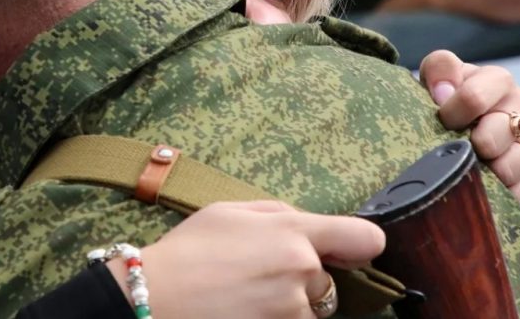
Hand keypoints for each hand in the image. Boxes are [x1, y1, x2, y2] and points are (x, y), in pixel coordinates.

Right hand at [108, 200, 384, 318]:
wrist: (155, 298)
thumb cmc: (188, 251)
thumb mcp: (229, 211)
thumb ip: (277, 213)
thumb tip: (306, 224)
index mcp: (293, 233)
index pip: (364, 238)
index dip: (358, 244)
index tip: (344, 252)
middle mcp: (301, 273)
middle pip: (326, 280)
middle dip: (301, 279)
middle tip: (257, 277)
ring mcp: (293, 312)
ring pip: (308, 310)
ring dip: (286, 306)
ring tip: (243, 297)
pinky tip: (242, 311)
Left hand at [418, 50, 519, 204]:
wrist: (478, 131)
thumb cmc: (453, 101)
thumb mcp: (439, 79)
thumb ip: (438, 71)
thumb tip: (443, 91)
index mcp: (497, 80)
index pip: (473, 97)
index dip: (450, 114)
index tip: (442, 122)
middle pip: (489, 139)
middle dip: (466, 148)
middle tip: (455, 148)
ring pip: (507, 168)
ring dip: (482, 172)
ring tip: (470, 166)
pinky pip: (517, 189)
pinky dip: (496, 191)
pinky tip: (485, 184)